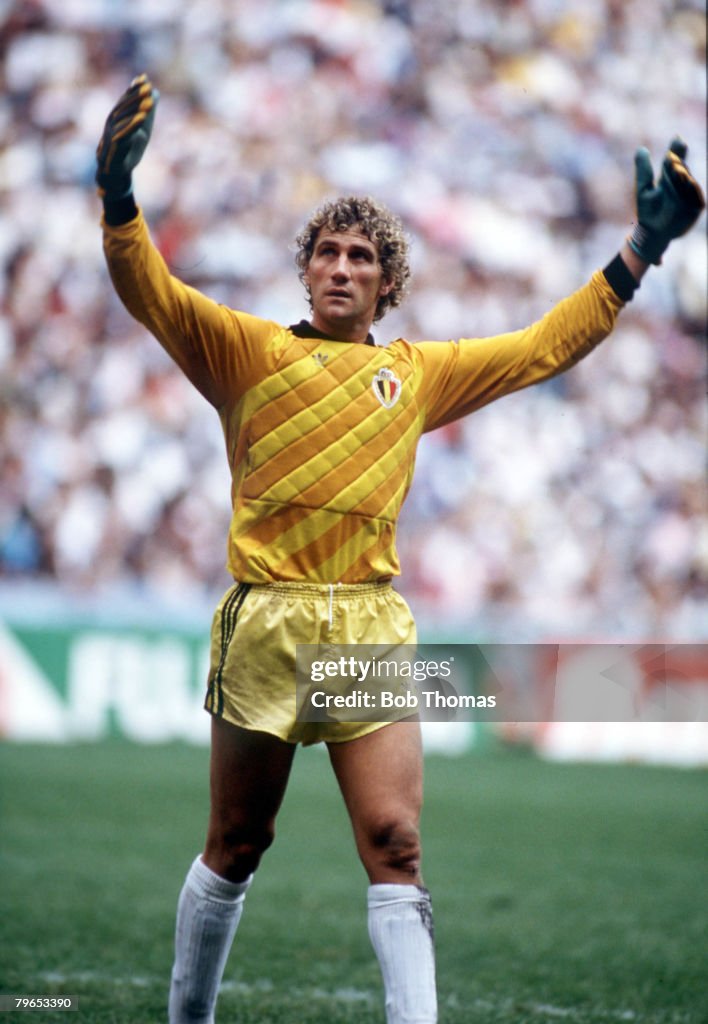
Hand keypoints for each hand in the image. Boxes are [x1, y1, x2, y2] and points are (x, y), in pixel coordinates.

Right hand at [95, 74, 158, 198]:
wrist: (116, 170)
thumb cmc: (128, 146)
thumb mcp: (141, 127)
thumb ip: (146, 109)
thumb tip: (155, 91)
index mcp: (117, 116)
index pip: (126, 100)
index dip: (134, 90)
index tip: (145, 79)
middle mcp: (112, 123)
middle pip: (124, 107)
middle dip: (136, 97)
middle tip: (148, 86)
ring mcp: (112, 135)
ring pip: (124, 120)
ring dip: (136, 109)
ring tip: (149, 102)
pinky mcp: (115, 148)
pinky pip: (124, 135)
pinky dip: (132, 126)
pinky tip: (141, 119)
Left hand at [628, 137, 704, 264]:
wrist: (652, 234)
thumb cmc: (647, 211)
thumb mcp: (643, 189)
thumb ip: (643, 170)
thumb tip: (641, 149)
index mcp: (669, 178)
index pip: (674, 161)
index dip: (676, 150)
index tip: (677, 138)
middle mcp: (682, 184)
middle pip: (682, 169)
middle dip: (679, 163)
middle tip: (672, 157)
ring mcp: (690, 195)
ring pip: (689, 181)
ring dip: (684, 176)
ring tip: (677, 170)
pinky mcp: (696, 206)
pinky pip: (696, 196)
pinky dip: (691, 190)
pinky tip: (688, 182)